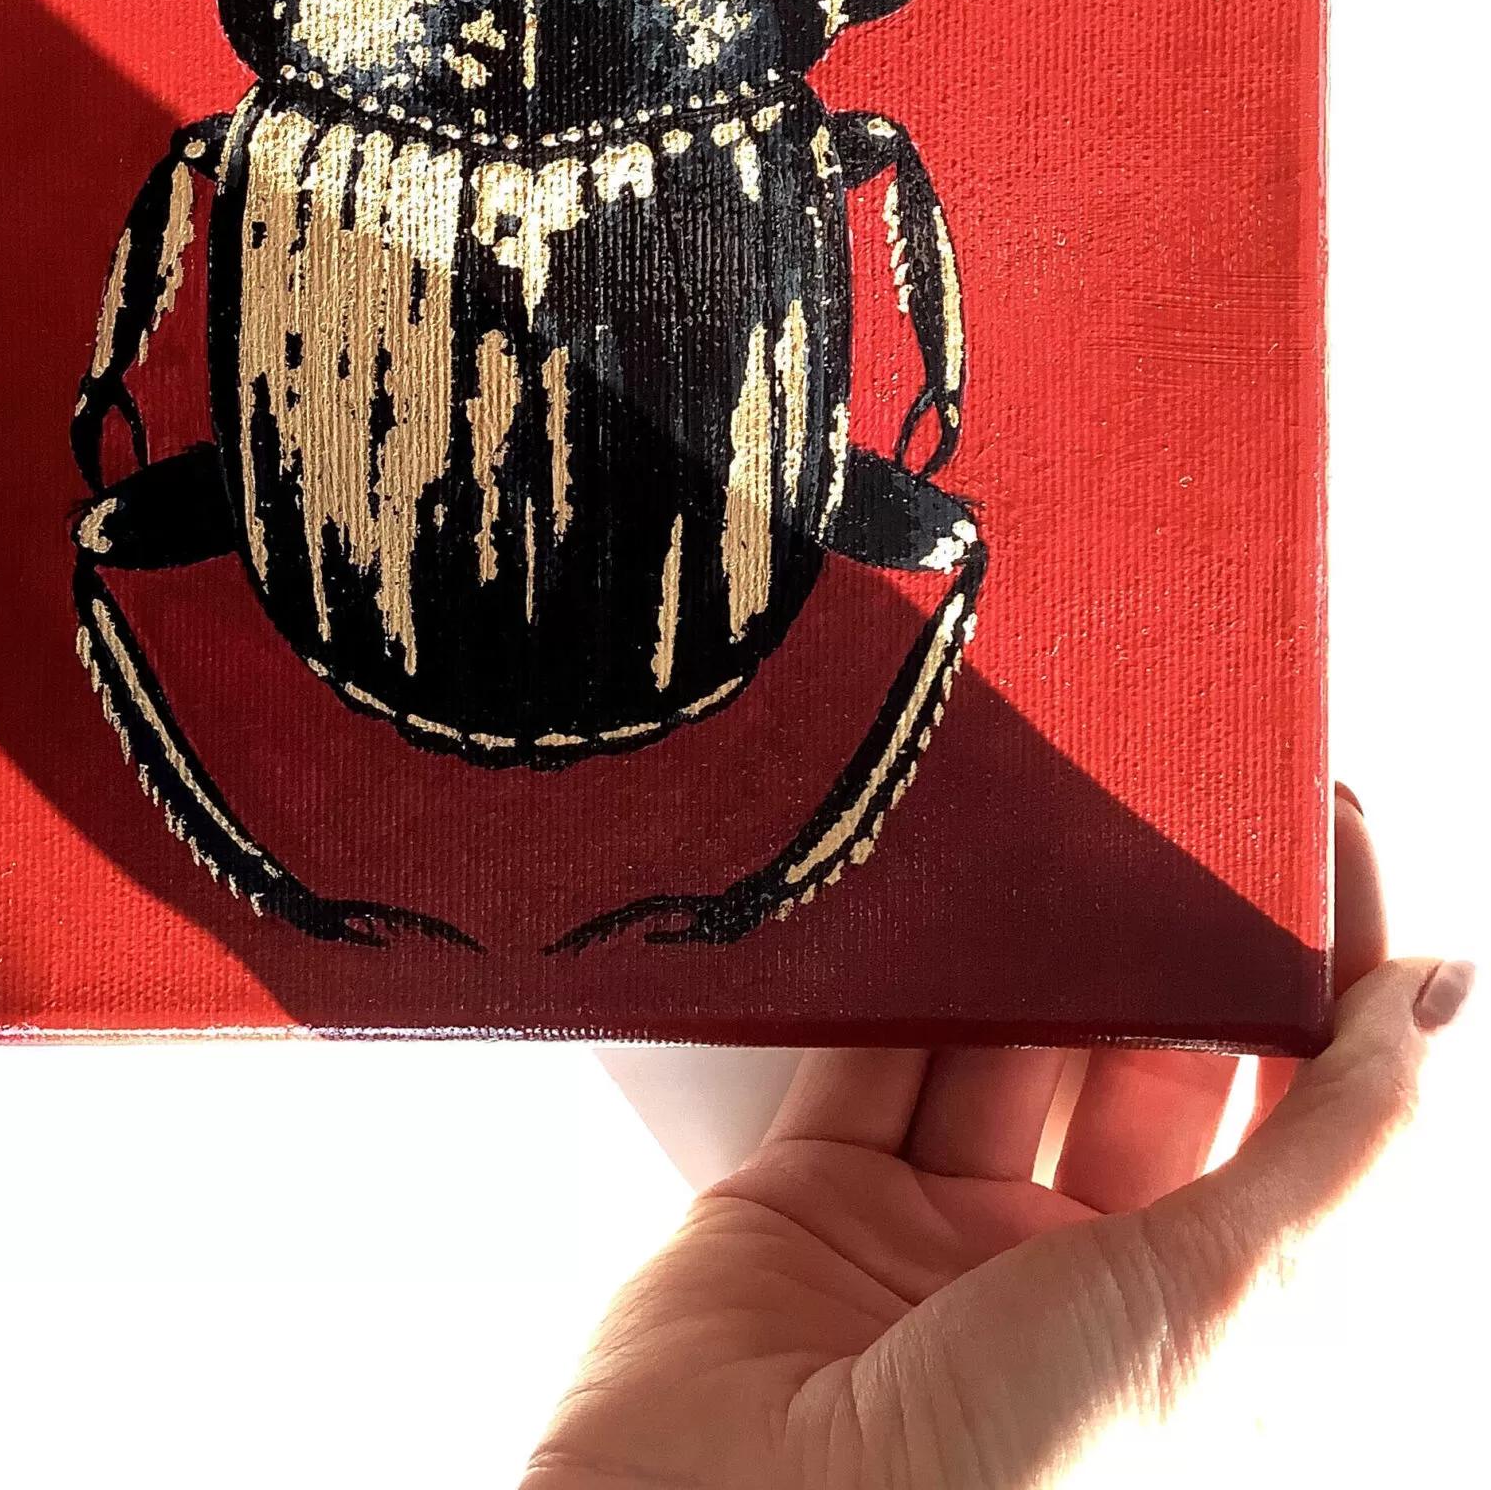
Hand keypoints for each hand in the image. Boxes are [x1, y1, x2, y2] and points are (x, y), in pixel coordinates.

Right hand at [524, 792, 1470, 1486]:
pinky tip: (916, 891)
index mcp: (1203, 1327)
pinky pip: (860, 1050)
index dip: (1328, 984)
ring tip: (1053, 829)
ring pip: (999, 1039)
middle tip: (1180, 810)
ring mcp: (934, 1239)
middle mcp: (1076, 1282)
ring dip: (1023, 943)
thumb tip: (1439, 1001)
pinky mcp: (803, 1200)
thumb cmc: (1001, 1488)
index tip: (1330, 843)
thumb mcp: (1220, 1307)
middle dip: (1167, 941)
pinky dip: (881, 968)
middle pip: (1143, 1062)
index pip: (1295, 1117)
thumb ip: (1337, 1145)